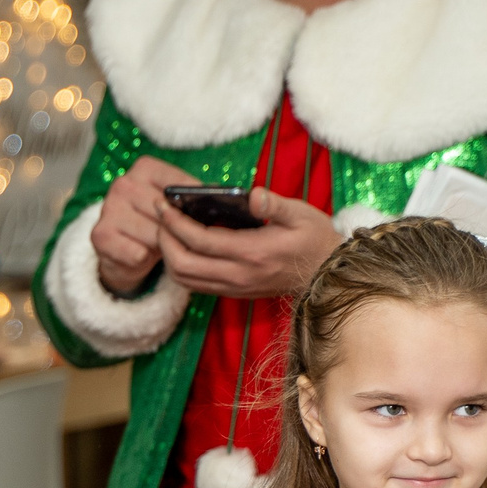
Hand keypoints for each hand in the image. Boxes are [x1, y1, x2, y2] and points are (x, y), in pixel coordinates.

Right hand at [90, 155, 202, 293]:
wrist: (122, 253)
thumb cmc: (155, 224)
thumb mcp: (174, 206)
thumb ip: (191, 198)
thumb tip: (218, 196)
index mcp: (145, 168)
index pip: (177, 184)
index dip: (194, 203)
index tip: (206, 215)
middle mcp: (123, 184)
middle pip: (166, 212)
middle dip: (176, 229)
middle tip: (179, 237)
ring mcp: (109, 208)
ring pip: (154, 234)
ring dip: (161, 246)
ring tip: (158, 245)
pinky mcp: (101, 235)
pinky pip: (138, 253)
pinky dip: (144, 259)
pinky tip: (141, 255)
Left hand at [155, 184, 337, 300]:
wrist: (326, 275)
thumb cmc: (313, 239)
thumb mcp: (301, 215)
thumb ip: (274, 205)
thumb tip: (253, 194)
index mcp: (252, 253)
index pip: (200, 241)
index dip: (175, 223)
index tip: (163, 204)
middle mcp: (237, 275)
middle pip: (182, 264)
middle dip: (164, 239)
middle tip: (160, 216)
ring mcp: (233, 287)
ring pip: (184, 279)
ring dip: (168, 255)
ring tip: (167, 230)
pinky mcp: (232, 292)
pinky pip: (195, 285)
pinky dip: (180, 266)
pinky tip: (182, 246)